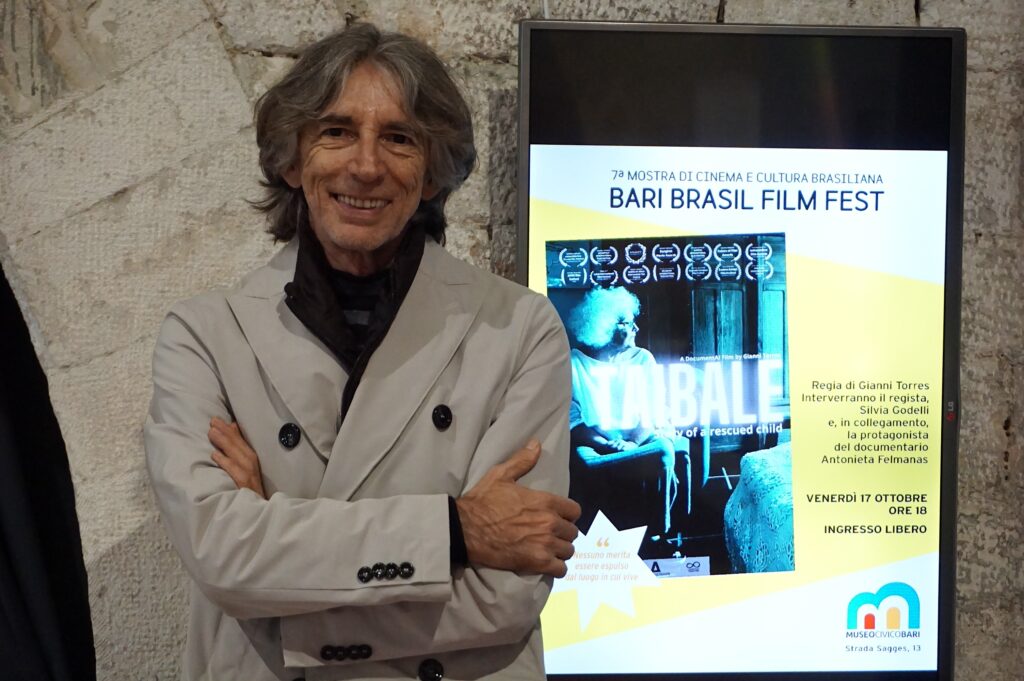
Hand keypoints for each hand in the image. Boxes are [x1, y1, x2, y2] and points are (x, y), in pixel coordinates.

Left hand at [208, 417, 266, 498]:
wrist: (257, 506)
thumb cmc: (249, 485)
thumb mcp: (246, 465)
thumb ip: (239, 447)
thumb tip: (232, 427)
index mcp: (251, 456)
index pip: (240, 439)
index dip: (228, 428)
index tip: (216, 420)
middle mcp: (251, 461)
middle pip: (237, 443)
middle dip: (224, 431)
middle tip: (212, 421)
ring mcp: (248, 471)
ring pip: (234, 453)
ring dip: (223, 441)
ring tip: (211, 432)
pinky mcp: (243, 481)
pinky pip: (232, 469)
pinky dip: (224, 461)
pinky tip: (215, 455)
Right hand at [456, 439, 581, 577]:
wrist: (465, 529)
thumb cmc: (482, 501)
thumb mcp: (500, 475)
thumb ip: (522, 461)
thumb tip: (536, 443)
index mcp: (545, 501)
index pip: (574, 511)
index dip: (567, 514)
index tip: (559, 517)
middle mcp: (549, 522)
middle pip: (572, 532)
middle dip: (563, 533)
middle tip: (551, 535)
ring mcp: (544, 544)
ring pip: (568, 551)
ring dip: (560, 551)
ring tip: (549, 550)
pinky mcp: (536, 562)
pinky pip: (560, 569)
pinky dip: (556, 567)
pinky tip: (547, 564)